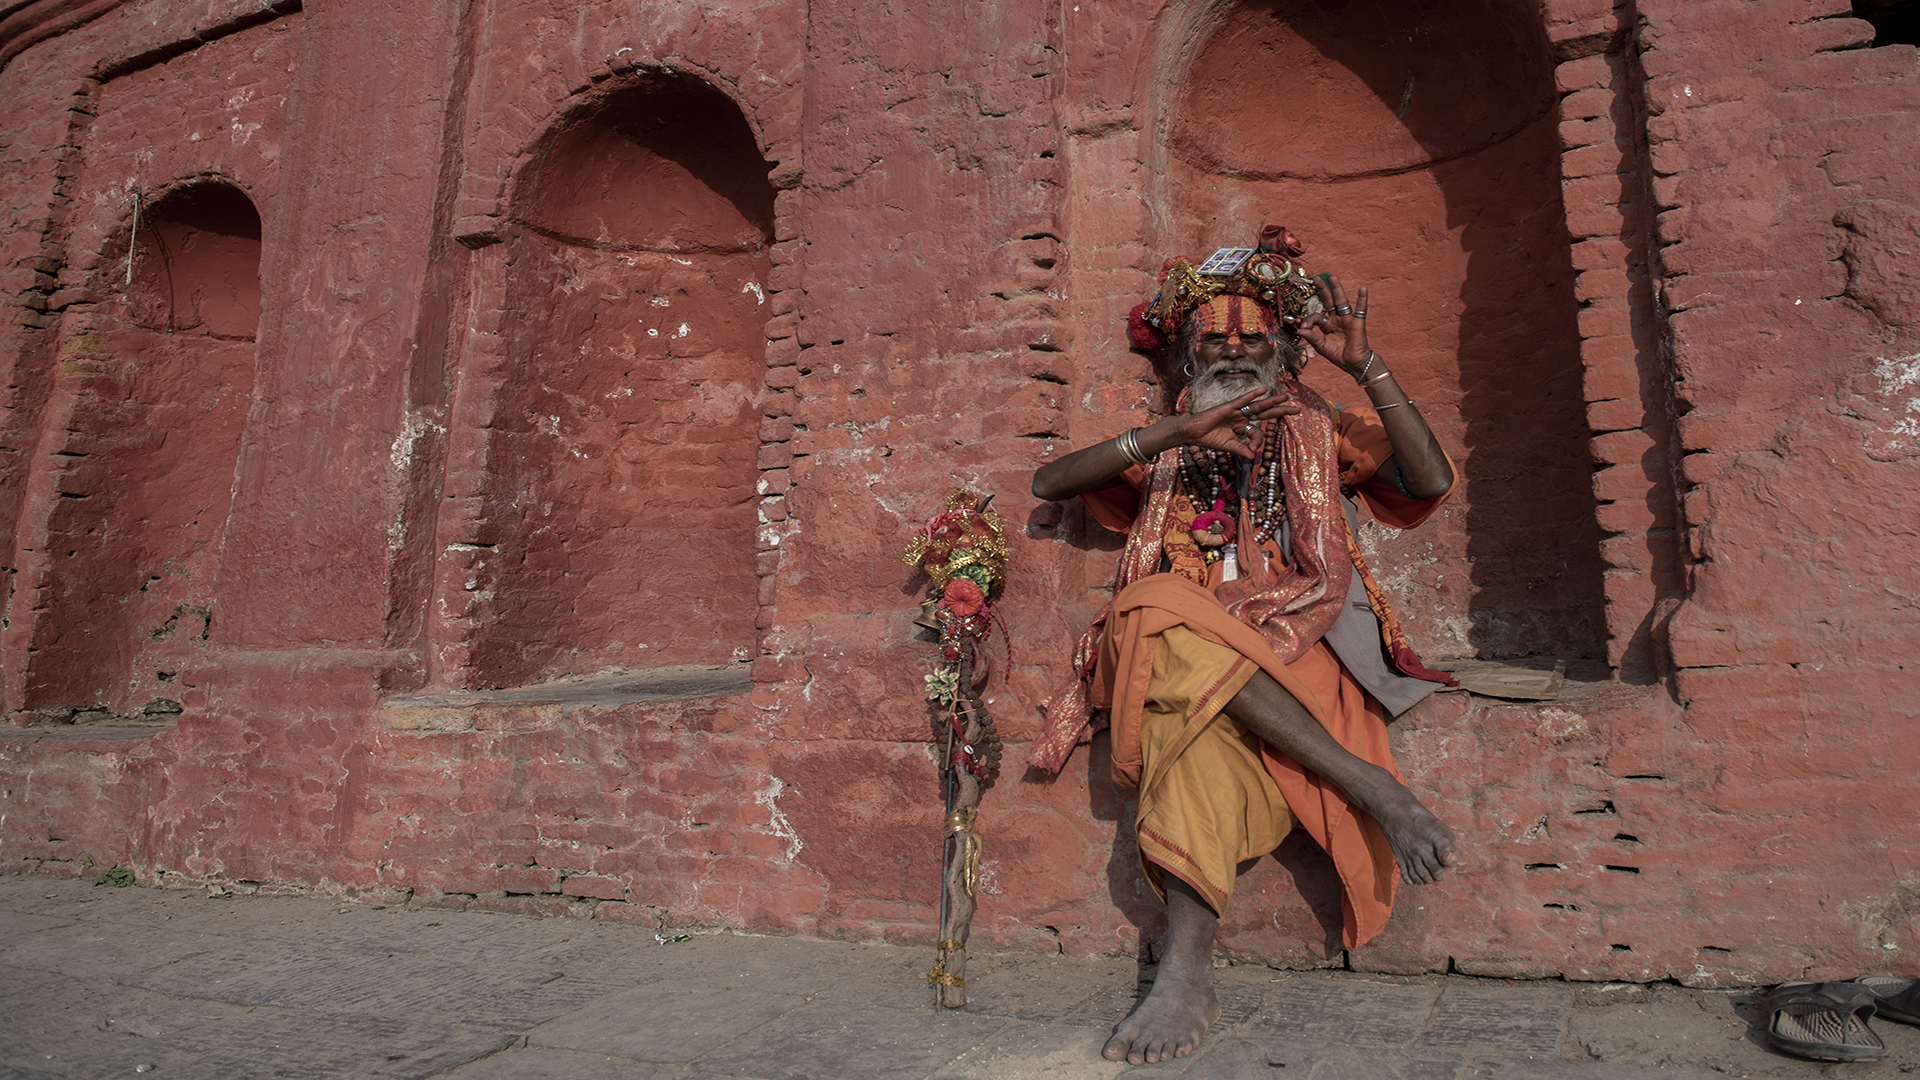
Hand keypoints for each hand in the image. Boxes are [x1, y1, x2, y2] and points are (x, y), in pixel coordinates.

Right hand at [1174, 388, 1302, 460]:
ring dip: (1273, 401)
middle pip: (1266, 413)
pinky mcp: (1228, 407)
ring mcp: (1236, 411)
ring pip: (1258, 405)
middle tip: (1298, 409)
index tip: (1252, 451)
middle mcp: (1242, 418)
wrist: (1192, 433)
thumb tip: (1254, 458)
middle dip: (1282, 411)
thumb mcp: (1227, 446)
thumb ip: (1241, 449)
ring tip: (1287, 397)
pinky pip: (1243, 400)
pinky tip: (1263, 390)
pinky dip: (1253, 395)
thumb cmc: (1207, 438)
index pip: (1257, 433)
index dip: (1258, 442)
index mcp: (1242, 428)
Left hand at [1293, 274, 1370, 376]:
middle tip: (1316, 279)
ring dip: (1338, 289)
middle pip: (1329, 302)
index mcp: (1327, 325)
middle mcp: (1337, 319)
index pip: (1317, 316)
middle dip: (1323, 290)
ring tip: (1333, 278)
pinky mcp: (1358, 322)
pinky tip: (1363, 288)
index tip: (1303, 327)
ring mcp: (1347, 319)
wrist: (1353, 364)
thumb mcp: (1321, 346)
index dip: (1309, 319)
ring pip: (1342, 301)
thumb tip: (1299, 330)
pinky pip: (1361, 309)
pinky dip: (1362, 299)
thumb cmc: (1338, 355)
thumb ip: (1311, 337)